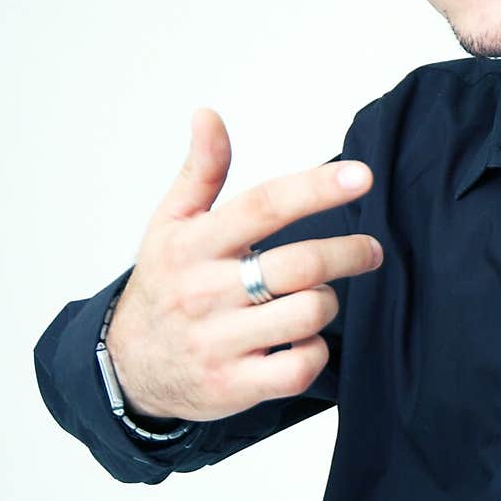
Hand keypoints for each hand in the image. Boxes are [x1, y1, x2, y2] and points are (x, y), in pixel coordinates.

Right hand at [106, 109, 381, 421]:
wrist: (131, 367)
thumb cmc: (164, 285)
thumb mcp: (170, 224)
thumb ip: (201, 171)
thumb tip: (207, 114)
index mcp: (194, 244)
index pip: (263, 205)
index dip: (316, 188)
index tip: (362, 176)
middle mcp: (204, 292)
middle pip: (300, 265)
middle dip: (349, 252)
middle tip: (369, 250)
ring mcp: (218, 341)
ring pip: (308, 313)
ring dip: (327, 302)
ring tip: (318, 298)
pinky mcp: (233, 385)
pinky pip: (300, 366)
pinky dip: (315, 351)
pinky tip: (305, 340)